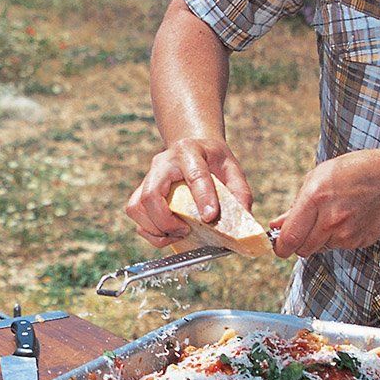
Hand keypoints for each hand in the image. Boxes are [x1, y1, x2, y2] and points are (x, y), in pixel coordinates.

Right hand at [125, 137, 252, 247]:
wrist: (192, 145)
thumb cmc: (213, 159)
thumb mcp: (232, 168)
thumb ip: (240, 191)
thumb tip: (244, 218)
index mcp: (189, 152)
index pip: (195, 175)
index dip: (203, 197)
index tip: (210, 217)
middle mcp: (163, 163)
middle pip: (151, 195)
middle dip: (166, 221)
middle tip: (186, 230)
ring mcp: (148, 177)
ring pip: (137, 207)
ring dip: (155, 228)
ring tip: (178, 233)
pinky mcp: (141, 190)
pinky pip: (135, 214)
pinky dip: (149, 231)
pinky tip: (168, 234)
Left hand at [271, 150, 379, 258]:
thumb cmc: (351, 173)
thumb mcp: (318, 178)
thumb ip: (295, 206)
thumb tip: (276, 226)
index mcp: (315, 197)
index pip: (290, 238)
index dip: (280, 247)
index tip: (279, 246)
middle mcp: (331, 219)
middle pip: (303, 249)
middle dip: (299, 243)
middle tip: (306, 228)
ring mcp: (347, 233)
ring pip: (320, 248)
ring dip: (320, 239)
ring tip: (334, 216)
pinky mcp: (359, 242)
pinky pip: (338, 247)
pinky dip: (338, 238)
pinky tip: (349, 219)